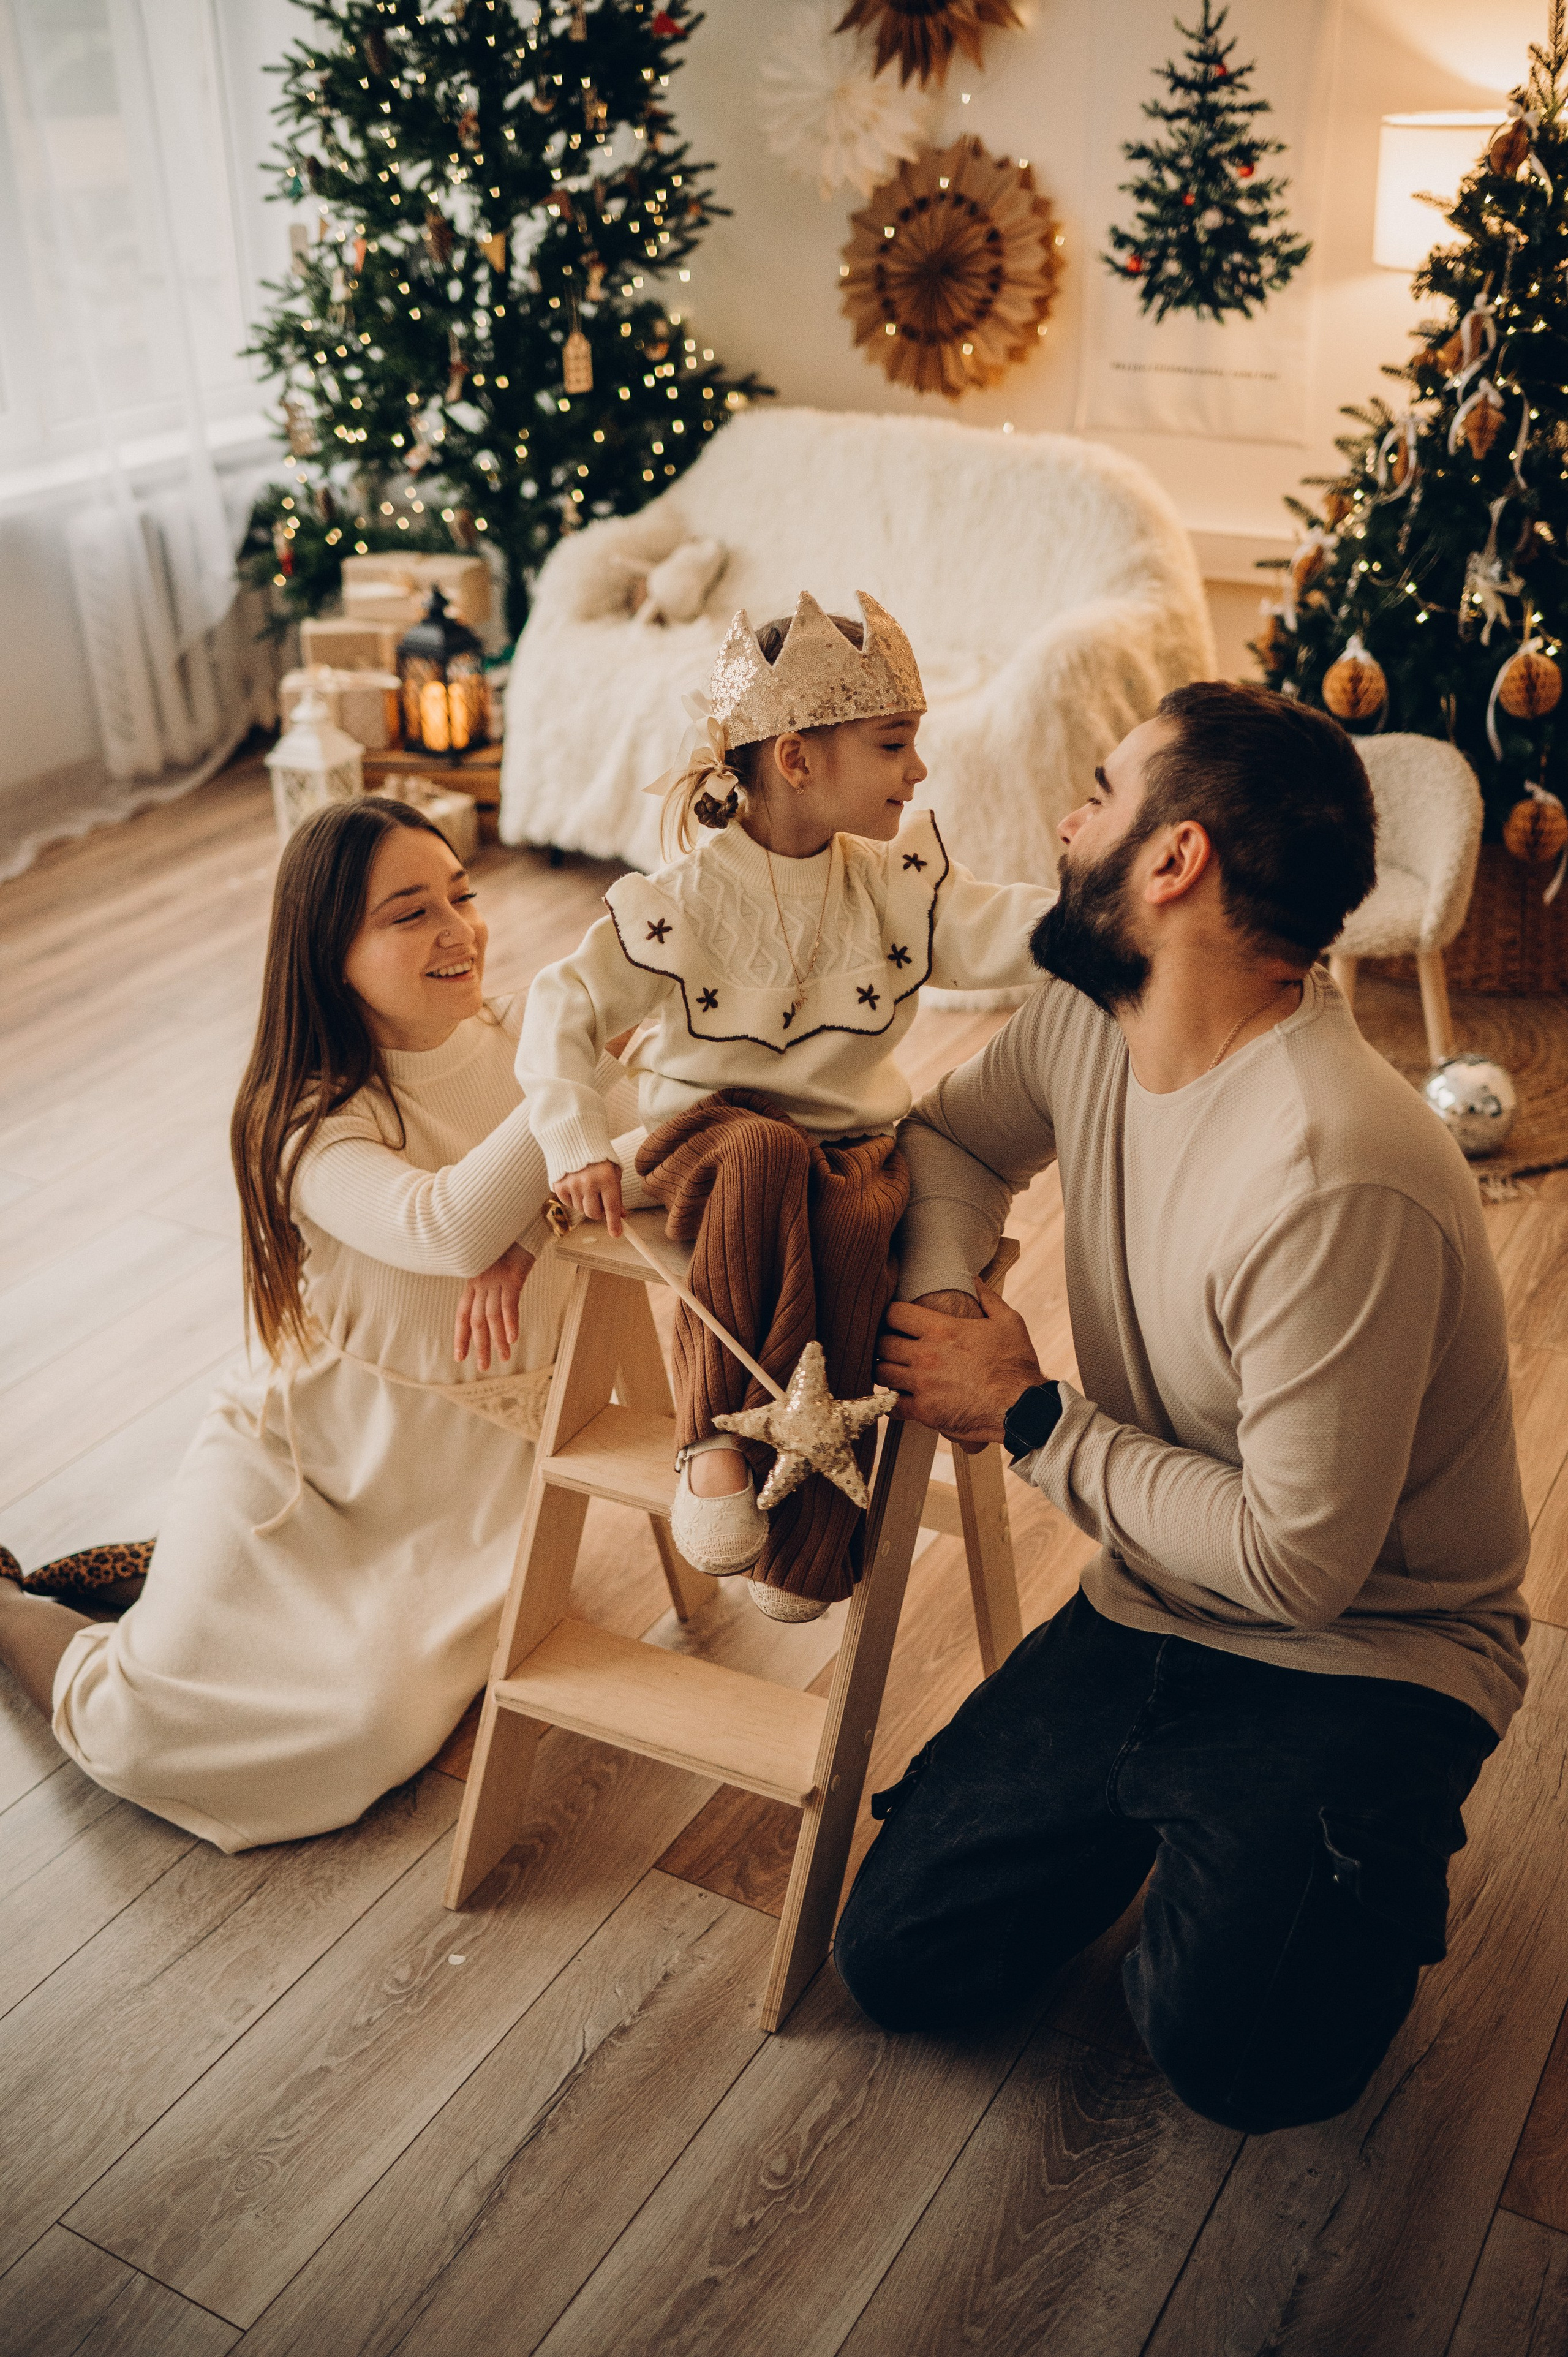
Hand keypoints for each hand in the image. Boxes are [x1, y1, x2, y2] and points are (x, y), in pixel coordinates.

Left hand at [454, 1243, 534, 1371]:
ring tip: (504, 1359)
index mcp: (474, 1280)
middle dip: (479, 1346)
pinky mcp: (511, 1276)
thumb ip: (491, 1276)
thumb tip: (493, 1291)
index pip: (463, 1313)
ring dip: (497, 1340)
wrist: (516, 1217)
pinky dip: (510, 1322)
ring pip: (492, 1317)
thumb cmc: (508, 1237)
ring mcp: (495, 1280)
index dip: (461, 1335)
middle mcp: (480, 1282)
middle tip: (483, 1367)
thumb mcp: (494, 1259)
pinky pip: (509, 1304)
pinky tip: (512, 1338)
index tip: (459, 1356)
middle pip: (476, 1320)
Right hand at [553, 1159, 624, 1237]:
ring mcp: (572, 1184)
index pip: (611, 1206)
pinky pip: (569, 1204)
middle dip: (599, 1213)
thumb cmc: (599, 1158)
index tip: (617, 1234)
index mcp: (606, 1177)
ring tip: (587, 1186)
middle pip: (594, 1213)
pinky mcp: (559, 1185)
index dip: (614, 1223)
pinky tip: (576, 1185)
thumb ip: (617, 1195)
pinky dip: (573, 1199)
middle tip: (600, 1202)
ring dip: (586, 1203)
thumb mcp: (613, 1172)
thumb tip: (622, 1216)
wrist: (574, 1140)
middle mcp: (589, 1182)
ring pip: (581, 1209)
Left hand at [875, 1277, 1043, 1446]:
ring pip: (880, 1373)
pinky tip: (899, 1397)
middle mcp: (926, 1355)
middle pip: (881, 1343)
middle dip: (884, 1343)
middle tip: (892, 1346)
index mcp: (941, 1329)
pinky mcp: (924, 1412)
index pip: (894, 1313)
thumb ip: (988, 1298)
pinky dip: (891, 1401)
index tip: (896, 1320)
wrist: (1023, 1408)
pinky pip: (891, 1405)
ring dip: (884, 1370)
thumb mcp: (1008, 1322)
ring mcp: (922, 1385)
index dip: (891, 1314)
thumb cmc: (1016, 1364)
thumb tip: (974, 1279)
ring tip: (893, 1370)